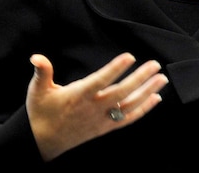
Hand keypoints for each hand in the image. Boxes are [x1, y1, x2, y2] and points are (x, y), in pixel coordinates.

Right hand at [25, 52, 167, 160]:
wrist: (43, 142)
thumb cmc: (41, 112)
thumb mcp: (37, 90)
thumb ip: (42, 72)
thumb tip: (35, 57)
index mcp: (78, 96)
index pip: (100, 81)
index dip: (114, 69)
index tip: (129, 56)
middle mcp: (93, 108)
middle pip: (121, 92)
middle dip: (140, 78)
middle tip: (155, 64)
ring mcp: (102, 119)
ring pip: (129, 105)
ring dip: (147, 91)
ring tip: (162, 78)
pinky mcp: (106, 128)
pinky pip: (129, 118)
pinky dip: (144, 109)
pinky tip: (156, 98)